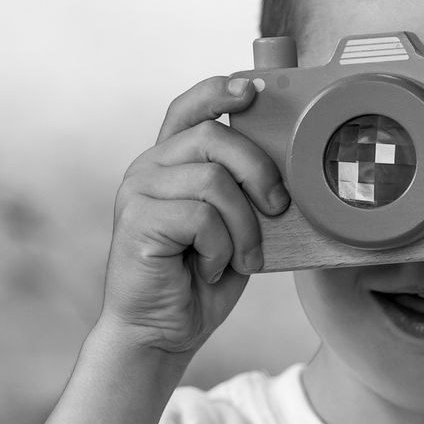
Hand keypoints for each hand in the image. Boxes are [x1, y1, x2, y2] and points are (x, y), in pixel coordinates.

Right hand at [98, 74, 287, 354]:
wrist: (161, 333)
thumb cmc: (199, 281)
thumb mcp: (233, 227)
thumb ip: (243, 190)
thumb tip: (288, 164)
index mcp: (171, 162)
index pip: (189, 108)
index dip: (220, 91)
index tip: (255, 90)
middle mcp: (148, 168)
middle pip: (213, 137)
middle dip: (259, 171)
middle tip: (277, 209)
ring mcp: (138, 192)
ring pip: (212, 180)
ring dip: (242, 226)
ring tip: (240, 257)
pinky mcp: (136, 220)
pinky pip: (200, 217)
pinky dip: (219, 248)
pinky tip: (207, 268)